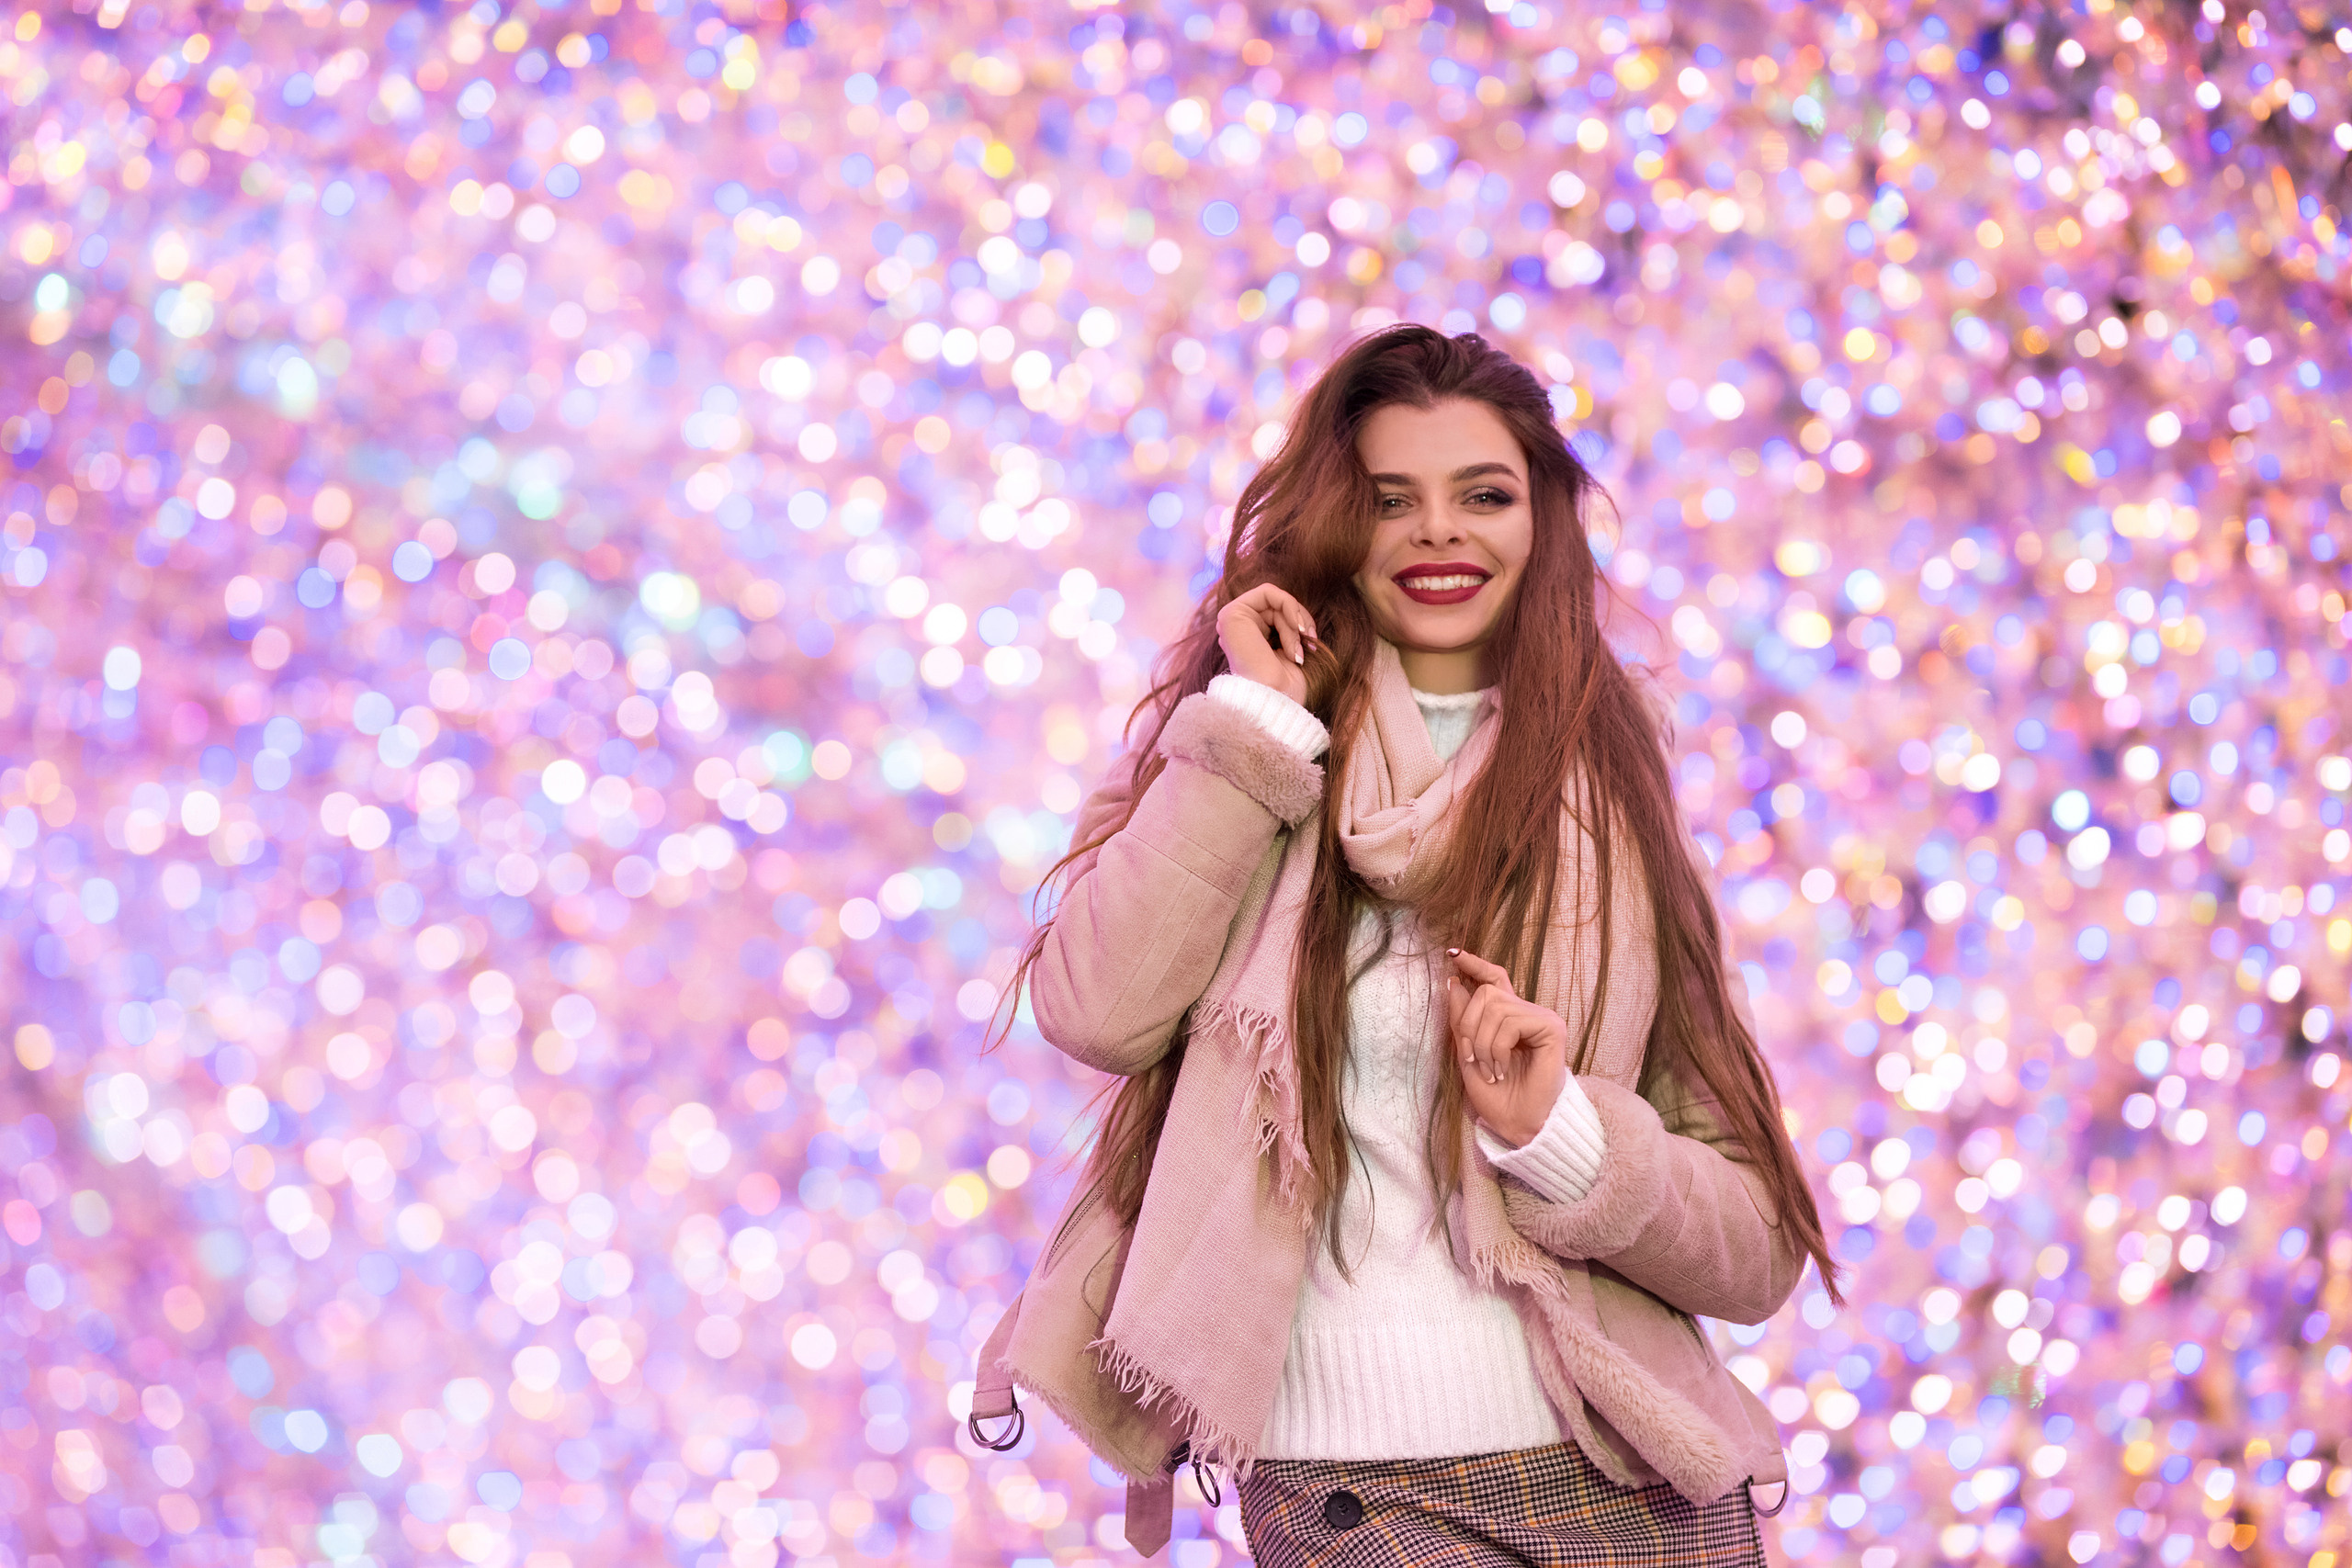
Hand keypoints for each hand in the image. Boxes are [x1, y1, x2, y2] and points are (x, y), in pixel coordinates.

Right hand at [1214, 583, 1316, 706]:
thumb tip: (1297, 612)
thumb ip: (1288, 625)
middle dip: (1300, 621)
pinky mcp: (1231, 614)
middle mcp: (1236, 629)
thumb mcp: (1291, 647)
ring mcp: (1230, 621)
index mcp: (1246, 637)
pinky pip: (1269, 592)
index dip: (1298, 622)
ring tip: (1298, 649)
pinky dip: (1291, 606)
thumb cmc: (1287, 686)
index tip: (1312, 642)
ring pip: (1275, 600)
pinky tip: (1297, 629)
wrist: (1275, 702)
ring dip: (1295, 623)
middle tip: (1309, 643)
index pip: (1275, 612)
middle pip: (1276, 604)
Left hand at [1445, 949, 1568, 1148]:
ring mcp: (1541, 1018)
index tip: (1452, 954)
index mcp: (1507, 1017)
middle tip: (1470, 1059)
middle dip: (1467, 1027)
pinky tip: (1503, 1069)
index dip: (1474, 965)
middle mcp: (1526, 1013)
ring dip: (1480, 1043)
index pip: (1493, 979)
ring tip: (1490, 1070)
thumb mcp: (1466, 1054)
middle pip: (1485, 993)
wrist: (1517, 1124)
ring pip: (1494, 1007)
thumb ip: (1461, 1019)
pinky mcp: (1551, 1028)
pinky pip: (1509, 1022)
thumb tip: (1453, 981)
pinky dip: (1497, 1049)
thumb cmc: (1496, 1095)